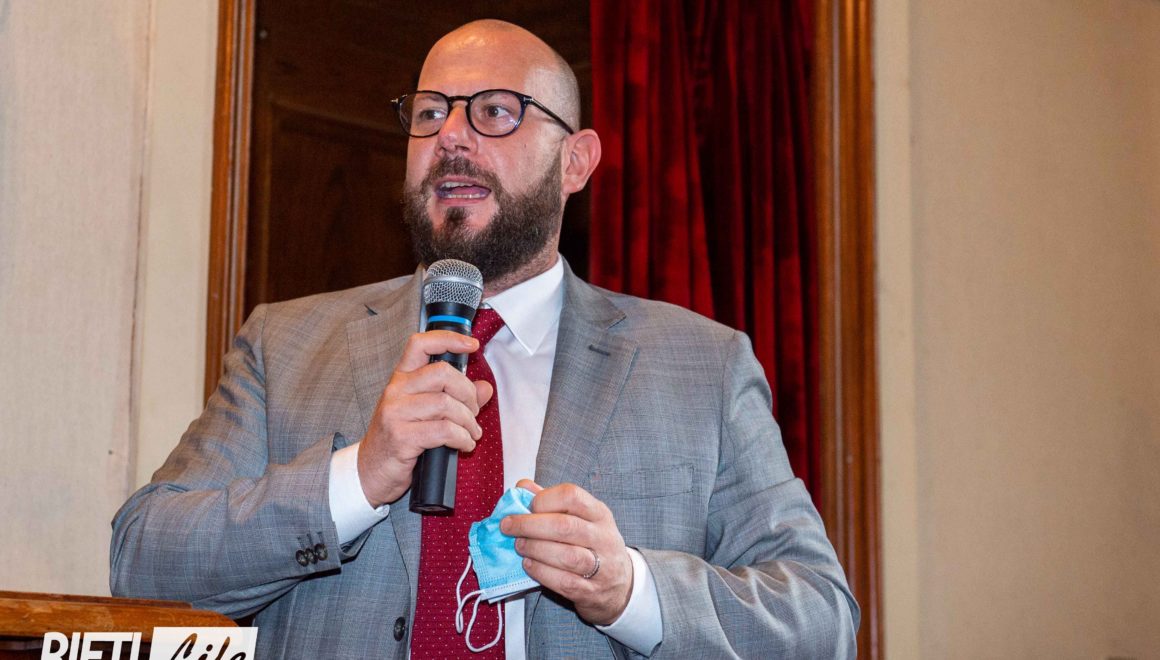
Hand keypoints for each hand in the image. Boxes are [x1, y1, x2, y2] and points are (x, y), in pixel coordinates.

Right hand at [356, 331, 493, 506]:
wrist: (370, 472)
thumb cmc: (399, 440)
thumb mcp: (426, 413)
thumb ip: (457, 397)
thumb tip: (485, 388)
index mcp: (401, 378)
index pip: (421, 344)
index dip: (449, 339)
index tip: (472, 345)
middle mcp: (396, 390)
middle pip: (443, 373)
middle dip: (468, 393)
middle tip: (474, 412)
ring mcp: (396, 413)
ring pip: (446, 404)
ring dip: (468, 421)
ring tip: (471, 434)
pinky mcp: (401, 437)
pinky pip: (444, 431)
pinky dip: (462, 438)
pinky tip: (464, 445)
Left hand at [502, 479, 632, 625]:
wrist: (620, 586)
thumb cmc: (592, 545)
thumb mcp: (581, 519)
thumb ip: (551, 502)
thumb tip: (521, 487)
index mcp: (599, 513)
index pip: (571, 496)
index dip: (543, 499)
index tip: (526, 506)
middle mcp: (604, 537)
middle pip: (565, 526)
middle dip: (530, 525)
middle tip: (508, 527)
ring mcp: (601, 566)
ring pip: (566, 555)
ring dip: (535, 549)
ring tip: (519, 546)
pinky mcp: (590, 591)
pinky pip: (563, 581)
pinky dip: (541, 572)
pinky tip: (528, 565)